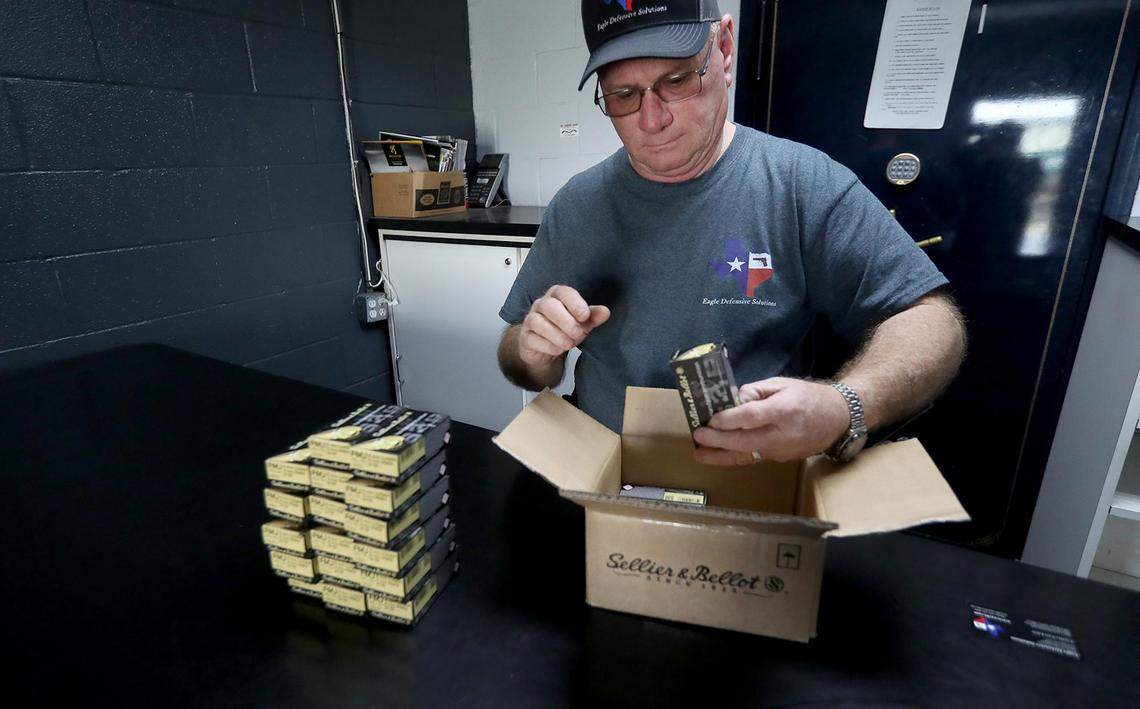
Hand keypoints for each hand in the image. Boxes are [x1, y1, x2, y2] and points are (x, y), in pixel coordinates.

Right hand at [518, 285, 609, 367]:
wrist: (547, 349)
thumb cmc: (565, 330)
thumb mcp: (582, 323)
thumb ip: (593, 316)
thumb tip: (605, 312)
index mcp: (557, 296)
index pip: (563, 292)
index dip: (574, 303)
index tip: (585, 316)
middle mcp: (541, 305)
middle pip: (549, 306)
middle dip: (565, 321)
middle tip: (578, 334)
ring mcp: (530, 320)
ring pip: (538, 322)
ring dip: (556, 334)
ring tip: (569, 344)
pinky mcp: (525, 337)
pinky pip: (532, 338)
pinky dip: (547, 345)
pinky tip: (557, 350)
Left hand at [691, 377, 850, 464]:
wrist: (837, 418)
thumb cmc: (807, 397)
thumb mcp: (782, 384)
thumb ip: (755, 391)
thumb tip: (732, 401)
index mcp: (783, 410)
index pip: (751, 417)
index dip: (729, 419)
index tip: (711, 419)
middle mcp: (782, 433)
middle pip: (745, 441)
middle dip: (718, 440)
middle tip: (698, 436)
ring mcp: (782, 450)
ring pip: (747, 455)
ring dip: (721, 456)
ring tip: (699, 454)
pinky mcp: (780, 458)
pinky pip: (754, 457)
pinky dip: (734, 457)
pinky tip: (717, 456)